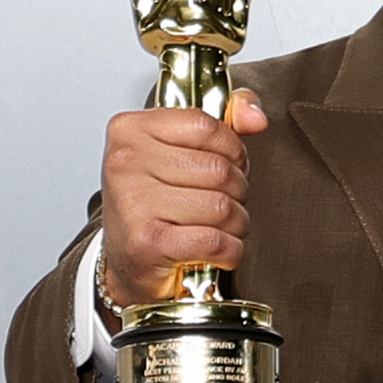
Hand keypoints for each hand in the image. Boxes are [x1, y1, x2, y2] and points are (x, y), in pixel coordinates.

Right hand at [98, 91, 266, 311]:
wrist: (126, 263)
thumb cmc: (152, 206)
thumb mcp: (178, 152)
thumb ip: (222, 126)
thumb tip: (256, 119)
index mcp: (131, 130)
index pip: (206, 126)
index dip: (232, 149)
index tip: (229, 165)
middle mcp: (126, 163)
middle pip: (218, 169)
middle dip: (237, 191)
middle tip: (225, 202)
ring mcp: (134, 203)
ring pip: (221, 207)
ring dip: (235, 223)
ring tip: (220, 227)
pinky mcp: (148, 243)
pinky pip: (214, 241)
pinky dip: (228, 250)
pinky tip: (216, 250)